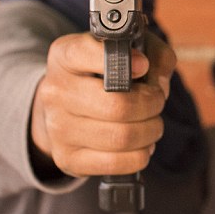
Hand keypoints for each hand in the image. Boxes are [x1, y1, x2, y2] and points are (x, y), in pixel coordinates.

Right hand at [30, 32, 173, 176]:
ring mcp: (58, 129)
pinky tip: (141, 144)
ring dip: (151, 130)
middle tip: (157, 100)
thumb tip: (158, 84)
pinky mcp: (68, 159)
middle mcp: (56, 92)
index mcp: (65, 57)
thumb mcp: (131, 50)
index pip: (84, 53)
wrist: (67, 109)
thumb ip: (155, 55)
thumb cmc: (108, 74)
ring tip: (152, 122)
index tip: (143, 65)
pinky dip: (141, 154)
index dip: (122, 61)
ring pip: (122, 137)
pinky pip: (117, 163)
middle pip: (118, 106)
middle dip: (152, 104)